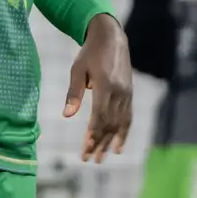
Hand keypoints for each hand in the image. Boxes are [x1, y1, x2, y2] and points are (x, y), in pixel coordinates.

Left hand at [61, 18, 134, 160]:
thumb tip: (66, 116)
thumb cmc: (89, 54)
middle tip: (88, 159)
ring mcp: (127, 94)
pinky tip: (118, 147)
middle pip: (109, 123)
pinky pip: (128, 117)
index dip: (93, 134)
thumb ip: (73, 93)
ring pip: (119, 123)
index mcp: (105, 85)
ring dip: (109, 142)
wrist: (111, 38)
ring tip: (100, 158)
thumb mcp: (77, 70)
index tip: (86, 148)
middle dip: (98, 142)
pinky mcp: (130, 94)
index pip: (99, 115)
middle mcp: (119, 91)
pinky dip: (123, 133)